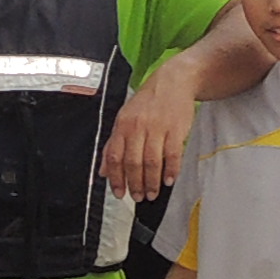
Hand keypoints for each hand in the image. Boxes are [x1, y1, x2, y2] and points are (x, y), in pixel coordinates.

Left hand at [101, 67, 198, 199]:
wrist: (173, 82)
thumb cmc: (147, 102)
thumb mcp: (124, 119)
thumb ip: (113, 145)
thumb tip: (103, 171)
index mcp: (122, 125)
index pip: (114, 157)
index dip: (116, 179)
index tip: (119, 193)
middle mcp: (138, 127)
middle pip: (133, 163)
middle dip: (135, 184)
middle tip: (138, 197)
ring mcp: (157, 128)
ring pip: (152, 162)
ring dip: (152, 182)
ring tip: (153, 193)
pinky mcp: (176, 129)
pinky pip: (173, 154)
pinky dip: (171, 170)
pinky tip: (169, 180)